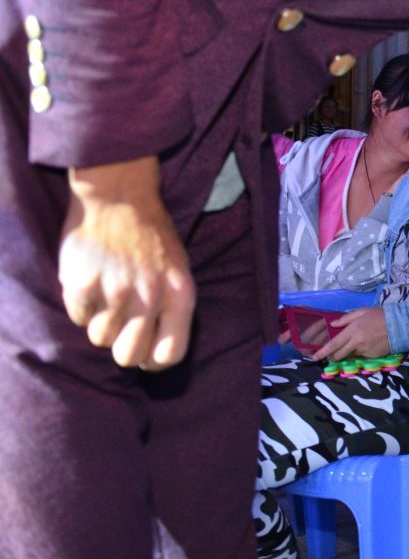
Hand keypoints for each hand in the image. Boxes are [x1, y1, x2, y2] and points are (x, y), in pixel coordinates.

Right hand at [60, 162, 195, 370]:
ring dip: (100, 323)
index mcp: (179, 294)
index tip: (144, 354)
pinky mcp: (83, 284)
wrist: (120, 196)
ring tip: (106, 295)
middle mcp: (150, 297)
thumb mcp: (178, 269)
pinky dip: (81, 307)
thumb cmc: (151, 236)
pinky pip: (79, 318)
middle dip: (122, 348)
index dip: (154, 361)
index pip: (170, 354)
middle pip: (129, 356)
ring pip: (100, 339)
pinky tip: (90, 283)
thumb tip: (157, 353)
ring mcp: (115, 291)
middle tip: (120, 327)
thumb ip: (171, 308)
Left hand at [313, 307, 390, 359]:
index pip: (334, 344)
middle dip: (332, 356)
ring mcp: (365, 351)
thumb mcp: (363, 312)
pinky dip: (361, 351)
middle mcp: (357, 342)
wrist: (400, 325)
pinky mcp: (373, 356)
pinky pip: (362, 355)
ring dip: (348, 352)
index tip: (315, 357)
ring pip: (350, 355)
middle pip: (339, 354)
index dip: (323, 352)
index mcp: (353, 330)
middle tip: (331, 354)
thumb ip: (346, 318)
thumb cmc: (380, 315)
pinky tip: (368, 344)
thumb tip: (333, 324)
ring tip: (355, 344)